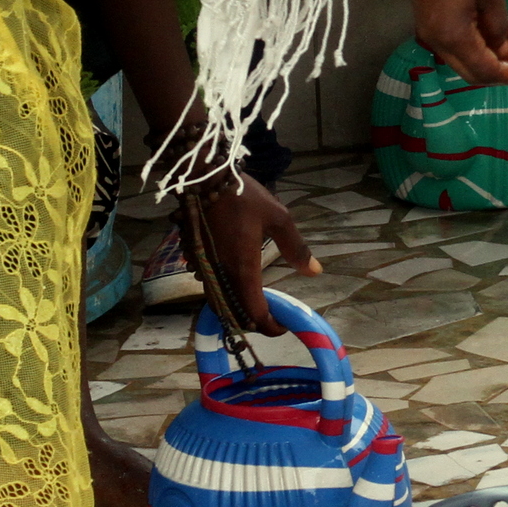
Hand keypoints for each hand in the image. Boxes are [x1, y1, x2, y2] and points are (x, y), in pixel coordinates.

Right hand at [182, 173, 317, 335]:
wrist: (205, 179)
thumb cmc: (245, 197)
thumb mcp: (279, 218)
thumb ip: (295, 248)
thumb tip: (314, 272)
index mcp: (242, 267)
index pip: (253, 310)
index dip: (268, 325)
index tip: (282, 328)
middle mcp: (219, 274)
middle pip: (231, 313)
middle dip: (251, 322)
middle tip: (271, 320)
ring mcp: (202, 267)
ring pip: (217, 302)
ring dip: (235, 310)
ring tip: (256, 306)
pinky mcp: (193, 258)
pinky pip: (207, 287)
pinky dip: (222, 295)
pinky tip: (236, 286)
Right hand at [402, 0, 507, 85]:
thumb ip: (499, 25)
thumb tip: (500, 44)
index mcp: (453, 37)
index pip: (487, 71)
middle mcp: (441, 40)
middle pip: (482, 66)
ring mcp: (439, 29)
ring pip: (479, 50)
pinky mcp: (440, 17)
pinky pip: (471, 34)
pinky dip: (496, 33)